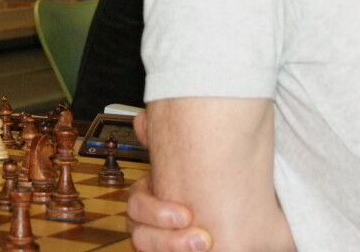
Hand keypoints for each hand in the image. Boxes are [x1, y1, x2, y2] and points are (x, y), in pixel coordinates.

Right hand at [127, 112, 212, 251]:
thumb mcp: (185, 164)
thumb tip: (142, 120)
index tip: (187, 214)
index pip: (136, 207)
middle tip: (203, 238)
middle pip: (140, 236)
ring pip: (148, 248)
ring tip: (207, 247)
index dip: (156, 212)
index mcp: (146, 200)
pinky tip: (212, 250)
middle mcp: (148, 225)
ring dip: (175, 249)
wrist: (223, 217)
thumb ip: (163, 144)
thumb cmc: (200, 188)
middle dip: (169, 240)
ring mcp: (159, 244)